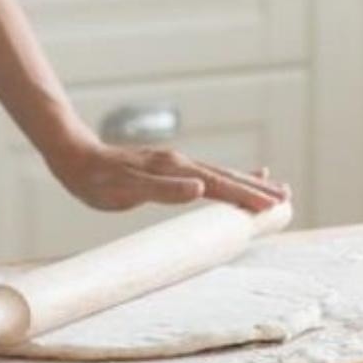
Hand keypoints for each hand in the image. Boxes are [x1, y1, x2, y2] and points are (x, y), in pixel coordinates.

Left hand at [47, 139, 289, 214]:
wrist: (75, 156)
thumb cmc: (96, 179)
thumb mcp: (125, 188)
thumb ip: (163, 189)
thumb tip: (201, 188)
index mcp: (175, 170)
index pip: (219, 185)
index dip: (246, 196)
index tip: (273, 205)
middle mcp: (180, 164)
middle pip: (227, 177)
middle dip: (256, 189)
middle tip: (287, 198)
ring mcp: (176, 165)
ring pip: (221, 174)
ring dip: (248, 183)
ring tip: (275, 189)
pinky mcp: (170, 169)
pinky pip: (208, 173)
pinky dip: (230, 177)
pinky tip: (238, 179)